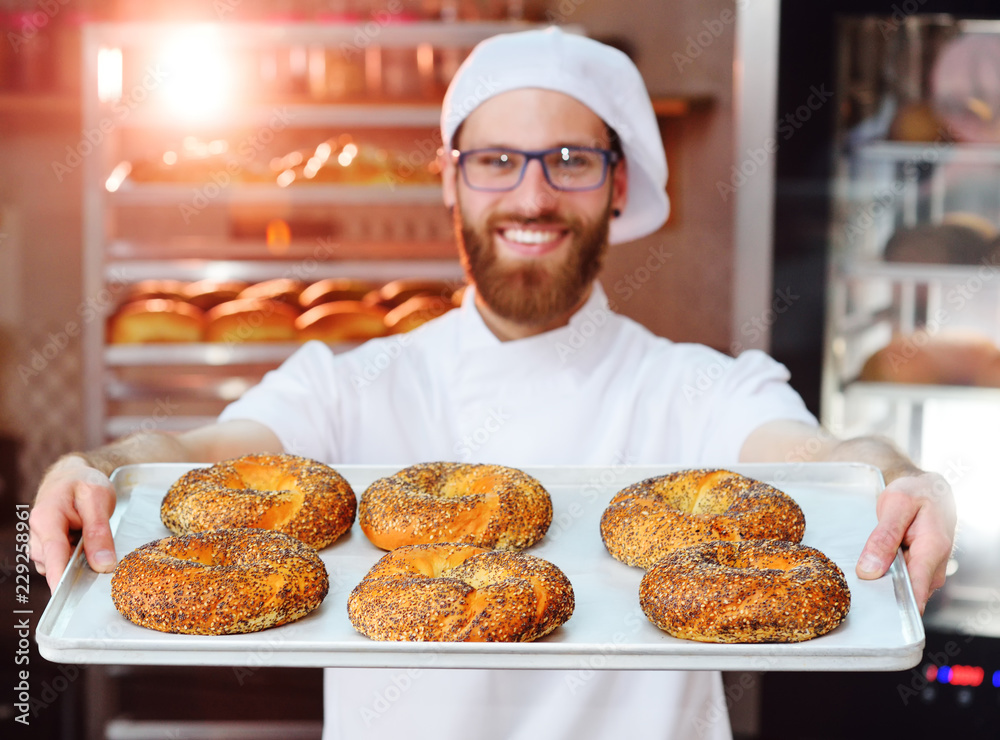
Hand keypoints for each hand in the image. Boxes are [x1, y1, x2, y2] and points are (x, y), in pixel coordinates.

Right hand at [29, 455, 117, 591]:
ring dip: (77, 562)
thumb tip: (103, 565)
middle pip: (56, 563)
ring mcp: (40, 544)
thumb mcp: (98, 500)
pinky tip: (85, 546)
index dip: (60, 576)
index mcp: (46, 518)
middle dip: (77, 567)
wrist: (72, 476)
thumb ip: (99, 533)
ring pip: (59, 566)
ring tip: (92, 539)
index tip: (65, 594)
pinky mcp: (47, 550)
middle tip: (102, 553)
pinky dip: (75, 561)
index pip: (53, 553)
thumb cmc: (83, 484)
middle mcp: (37, 534)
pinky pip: (61, 564)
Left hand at [855, 471, 955, 613]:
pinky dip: (883, 576)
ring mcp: (927, 572)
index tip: (872, 613)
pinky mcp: (919, 572)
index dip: (894, 607)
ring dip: (880, 584)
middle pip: (905, 595)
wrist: (930, 490)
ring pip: (900, 591)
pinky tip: (870, 565)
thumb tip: (869, 571)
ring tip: (861, 569)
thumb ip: (883, 538)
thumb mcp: (896, 506)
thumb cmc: (915, 494)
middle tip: (855, 583)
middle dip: (880, 593)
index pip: (915, 592)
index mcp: (932, 550)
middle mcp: (934, 568)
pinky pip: (899, 582)